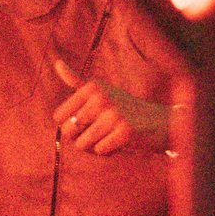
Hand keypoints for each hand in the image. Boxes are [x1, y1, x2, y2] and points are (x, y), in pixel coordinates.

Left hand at [52, 56, 174, 156]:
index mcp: (92, 87)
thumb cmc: (124, 106)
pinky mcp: (125, 131)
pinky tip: (119, 143)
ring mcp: (114, 114)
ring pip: (82, 144)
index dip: (70, 125)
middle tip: (99, 132)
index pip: (58, 117)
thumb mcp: (101, 90)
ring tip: (108, 137)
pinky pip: (100, 150)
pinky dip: (108, 152)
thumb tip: (57, 63)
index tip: (87, 121)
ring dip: (93, 147)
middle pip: (68, 131)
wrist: (157, 121)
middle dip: (80, 138)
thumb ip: (76, 80)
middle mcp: (101, 98)